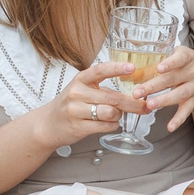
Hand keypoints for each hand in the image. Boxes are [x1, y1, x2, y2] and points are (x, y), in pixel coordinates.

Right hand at [29, 60, 149, 149]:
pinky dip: (112, 125)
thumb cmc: (71, 105)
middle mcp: (77, 93)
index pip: (100, 70)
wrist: (48, 124)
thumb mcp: (82, 90)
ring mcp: (76, 110)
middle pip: (113, 97)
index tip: (132, 67)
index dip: (117, 68)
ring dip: (118, 116)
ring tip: (113, 115)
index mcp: (80, 80)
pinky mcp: (78, 127)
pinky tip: (108, 123)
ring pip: (111, 113)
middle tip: (145, 106)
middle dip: (133, 103)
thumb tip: (133, 93)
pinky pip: (106, 126)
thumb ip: (103, 89)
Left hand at [135, 45, 193, 133]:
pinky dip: (179, 119)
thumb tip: (131, 67)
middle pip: (173, 79)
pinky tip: (170, 127)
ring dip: (164, 101)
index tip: (158, 68)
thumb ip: (160, 58)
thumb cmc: (184, 63)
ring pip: (179, 95)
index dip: (170, 63)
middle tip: (137, 92)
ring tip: (149, 105)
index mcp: (188, 57)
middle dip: (154, 86)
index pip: (180, 58)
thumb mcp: (177, 54)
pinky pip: (187, 110)